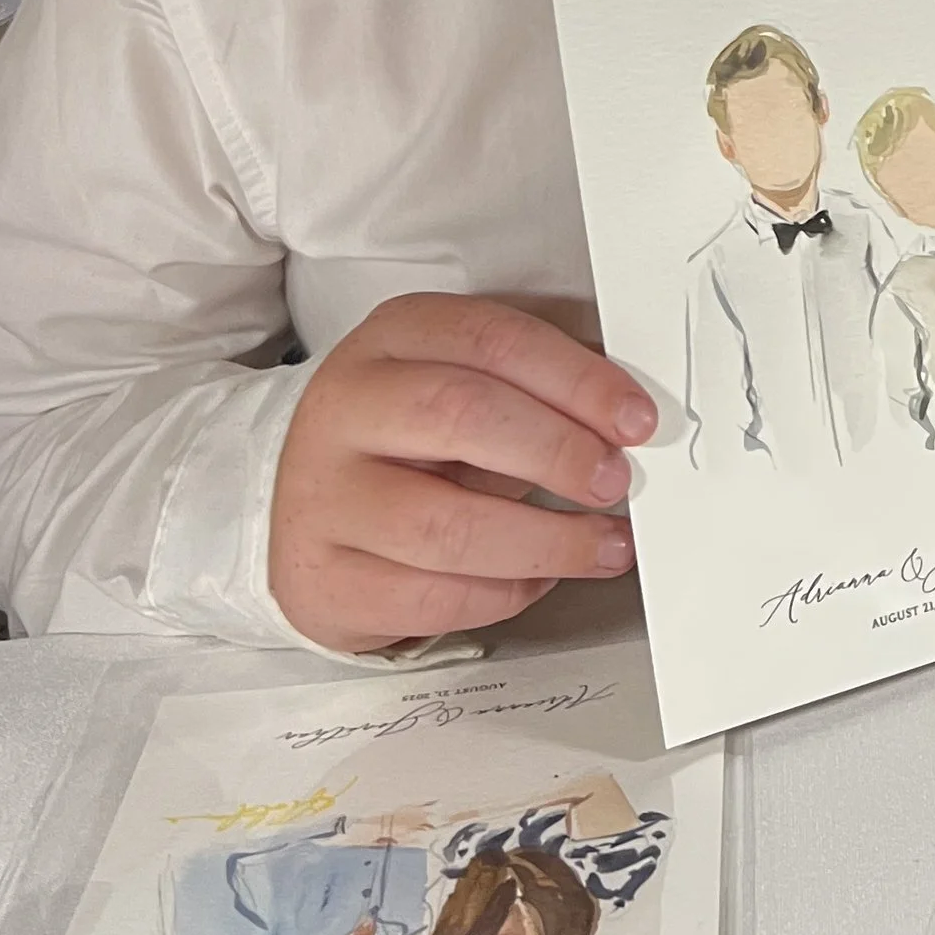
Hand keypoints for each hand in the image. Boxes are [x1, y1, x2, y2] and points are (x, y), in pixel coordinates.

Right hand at [269, 294, 655, 650]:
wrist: (298, 509)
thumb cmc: (406, 440)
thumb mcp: (459, 383)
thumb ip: (533, 389)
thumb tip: (627, 421)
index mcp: (393, 338)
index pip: (492, 340)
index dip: (576, 380)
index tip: (635, 420)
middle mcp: (346, 409)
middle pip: (460, 415)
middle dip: (557, 451)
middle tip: (616, 481)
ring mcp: (325, 499)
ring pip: (447, 525)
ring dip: (547, 541)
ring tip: (604, 544)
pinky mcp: (324, 582)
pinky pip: (432, 596)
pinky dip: (503, 593)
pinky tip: (538, 577)